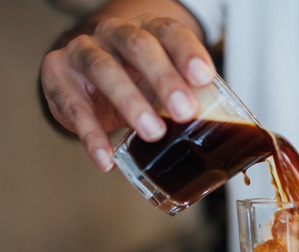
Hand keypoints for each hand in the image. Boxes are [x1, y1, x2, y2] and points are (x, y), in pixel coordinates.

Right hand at [40, 14, 215, 171]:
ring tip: (152, 133)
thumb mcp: (162, 85)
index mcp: (149, 32)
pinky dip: (92, 136)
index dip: (188, 53)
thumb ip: (188, 99)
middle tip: (184, 111)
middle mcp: (116, 35)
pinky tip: (106, 158)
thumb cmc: (134, 81)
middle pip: (140, 46)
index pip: (170, 33)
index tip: (204, 77)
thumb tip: (225, 135)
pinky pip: (74, 106)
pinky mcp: (58, 75)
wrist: (84, 80)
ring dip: (131, 102)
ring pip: (105, 68)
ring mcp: (84, 51)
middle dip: (164, 79)